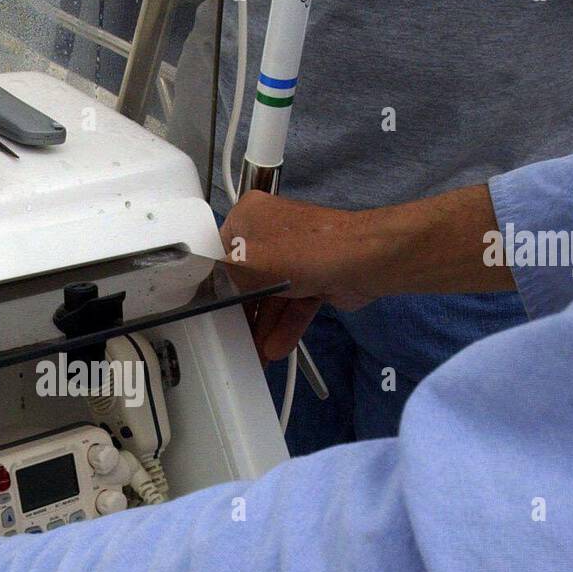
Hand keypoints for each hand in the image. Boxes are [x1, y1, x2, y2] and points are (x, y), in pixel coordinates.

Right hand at [219, 185, 507, 362]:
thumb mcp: (247, 263)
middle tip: (228, 341)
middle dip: (241, 312)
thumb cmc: (300, 254)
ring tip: (253, 356)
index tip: (205, 311)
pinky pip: (293, 304)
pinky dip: (285, 325)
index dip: (213, 283)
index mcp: (250, 215)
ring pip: (271, 295)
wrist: (367, 260)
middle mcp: (271, 231)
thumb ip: (221, 277)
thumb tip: (207, 292)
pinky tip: (275, 350)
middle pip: (246, 278)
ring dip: (263, 325)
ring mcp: (296, 256)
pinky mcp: (316, 277)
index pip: (219, 251)